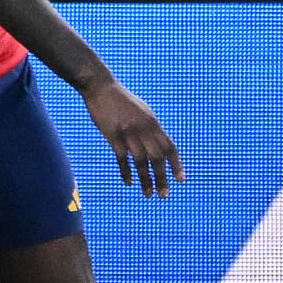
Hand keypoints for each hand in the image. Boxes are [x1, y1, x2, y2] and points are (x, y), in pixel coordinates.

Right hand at [82, 78, 181, 196]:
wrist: (101, 87)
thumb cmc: (122, 100)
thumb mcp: (142, 111)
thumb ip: (151, 127)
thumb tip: (161, 143)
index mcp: (153, 123)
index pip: (170, 147)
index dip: (176, 164)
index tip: (181, 179)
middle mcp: (144, 129)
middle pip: (157, 158)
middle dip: (162, 178)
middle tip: (164, 195)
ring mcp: (128, 133)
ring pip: (141, 162)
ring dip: (146, 180)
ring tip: (148, 195)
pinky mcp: (113, 136)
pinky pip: (122, 158)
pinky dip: (126, 172)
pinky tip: (129, 183)